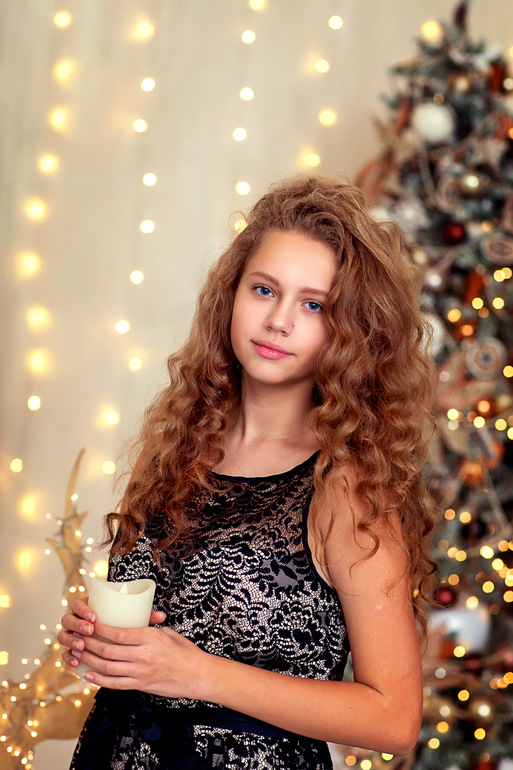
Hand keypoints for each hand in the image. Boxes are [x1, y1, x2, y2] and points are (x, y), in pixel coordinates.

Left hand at [58, 598, 210, 699]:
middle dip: (89, 643)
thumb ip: (148, 628)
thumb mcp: (166, 632)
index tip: (89, 623)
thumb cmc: (184, 651)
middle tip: (78, 637)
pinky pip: (115, 684)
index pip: (118, 632)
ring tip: (77, 654)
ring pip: (107, 667)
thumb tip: (132, 621)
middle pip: (108, 650)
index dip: (100, 628)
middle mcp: (143, 655)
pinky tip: (88, 674)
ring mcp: (140, 673)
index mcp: (149, 638)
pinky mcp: (140, 686)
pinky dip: (99, 680)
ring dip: (89, 660)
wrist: (197, 675)